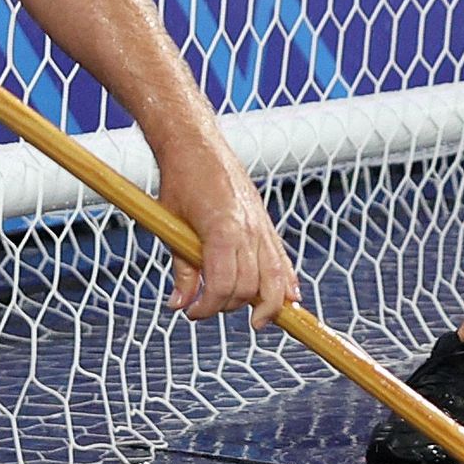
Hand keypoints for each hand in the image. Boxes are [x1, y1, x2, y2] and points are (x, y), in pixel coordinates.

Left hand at [154, 141, 294, 325]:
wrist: (196, 145)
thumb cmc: (180, 182)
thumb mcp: (172, 227)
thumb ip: (182, 269)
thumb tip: (179, 305)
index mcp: (222, 230)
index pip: (224, 285)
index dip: (208, 306)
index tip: (192, 313)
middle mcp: (248, 230)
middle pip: (250, 287)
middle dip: (229, 305)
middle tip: (206, 307)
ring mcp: (261, 226)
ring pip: (276, 277)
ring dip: (266, 302)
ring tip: (257, 319)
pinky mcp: (265, 222)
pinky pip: (282, 258)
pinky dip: (287, 281)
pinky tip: (291, 298)